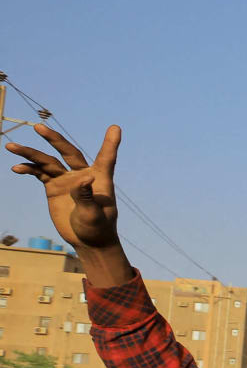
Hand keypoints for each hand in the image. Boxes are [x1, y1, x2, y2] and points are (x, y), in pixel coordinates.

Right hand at [7, 124, 122, 251]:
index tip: (115, 128)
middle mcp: (83, 174)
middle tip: (39, 127)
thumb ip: (87, 196)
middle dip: (54, 139)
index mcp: (101, 178)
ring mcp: (67, 180)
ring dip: (30, 154)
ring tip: (11, 146)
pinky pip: (39, 173)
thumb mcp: (93, 214)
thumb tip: (86, 176)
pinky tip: (17, 168)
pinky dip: (28, 169)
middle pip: (68, 152)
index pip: (106, 158)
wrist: (87, 240)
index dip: (110, 143)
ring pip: (47, 161)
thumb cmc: (98, 228)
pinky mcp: (54, 187)